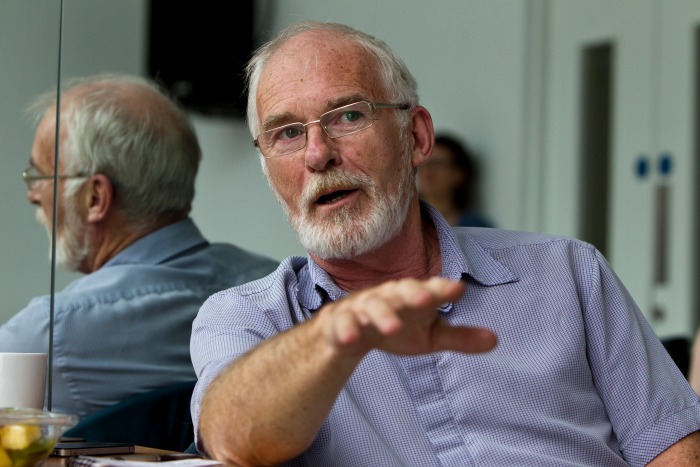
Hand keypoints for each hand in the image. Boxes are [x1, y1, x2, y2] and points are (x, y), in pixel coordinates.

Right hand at [320, 276, 496, 356]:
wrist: (352, 330)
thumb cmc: (400, 325)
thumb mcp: (431, 335)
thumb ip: (460, 337)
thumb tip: (496, 340)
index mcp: (415, 296)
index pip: (432, 289)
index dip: (443, 289)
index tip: (458, 289)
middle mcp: (391, 296)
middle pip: (402, 290)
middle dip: (414, 293)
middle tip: (428, 299)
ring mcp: (365, 306)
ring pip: (373, 305)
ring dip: (382, 315)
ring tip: (392, 327)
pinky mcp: (343, 321)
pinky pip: (344, 322)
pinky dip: (346, 329)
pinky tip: (351, 339)